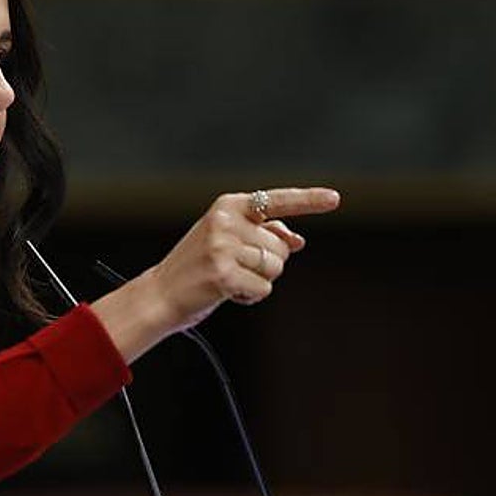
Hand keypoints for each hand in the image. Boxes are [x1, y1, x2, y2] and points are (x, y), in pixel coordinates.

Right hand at [91, 187, 339, 362]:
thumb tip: (298, 240)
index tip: (335, 198)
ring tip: (228, 279)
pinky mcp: (223, 273)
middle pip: (281, 246)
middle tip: (235, 267)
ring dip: (258, 281)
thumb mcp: (228, 241)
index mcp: (227, 206)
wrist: (160, 294)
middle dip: (268, 263)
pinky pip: (263, 289)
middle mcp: (226, 221)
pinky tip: (226, 292)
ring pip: (275, 268)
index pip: (276, 200)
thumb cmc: (198, 266)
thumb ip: (262, 234)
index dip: (309, 200)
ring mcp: (223, 247)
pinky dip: (250, 297)